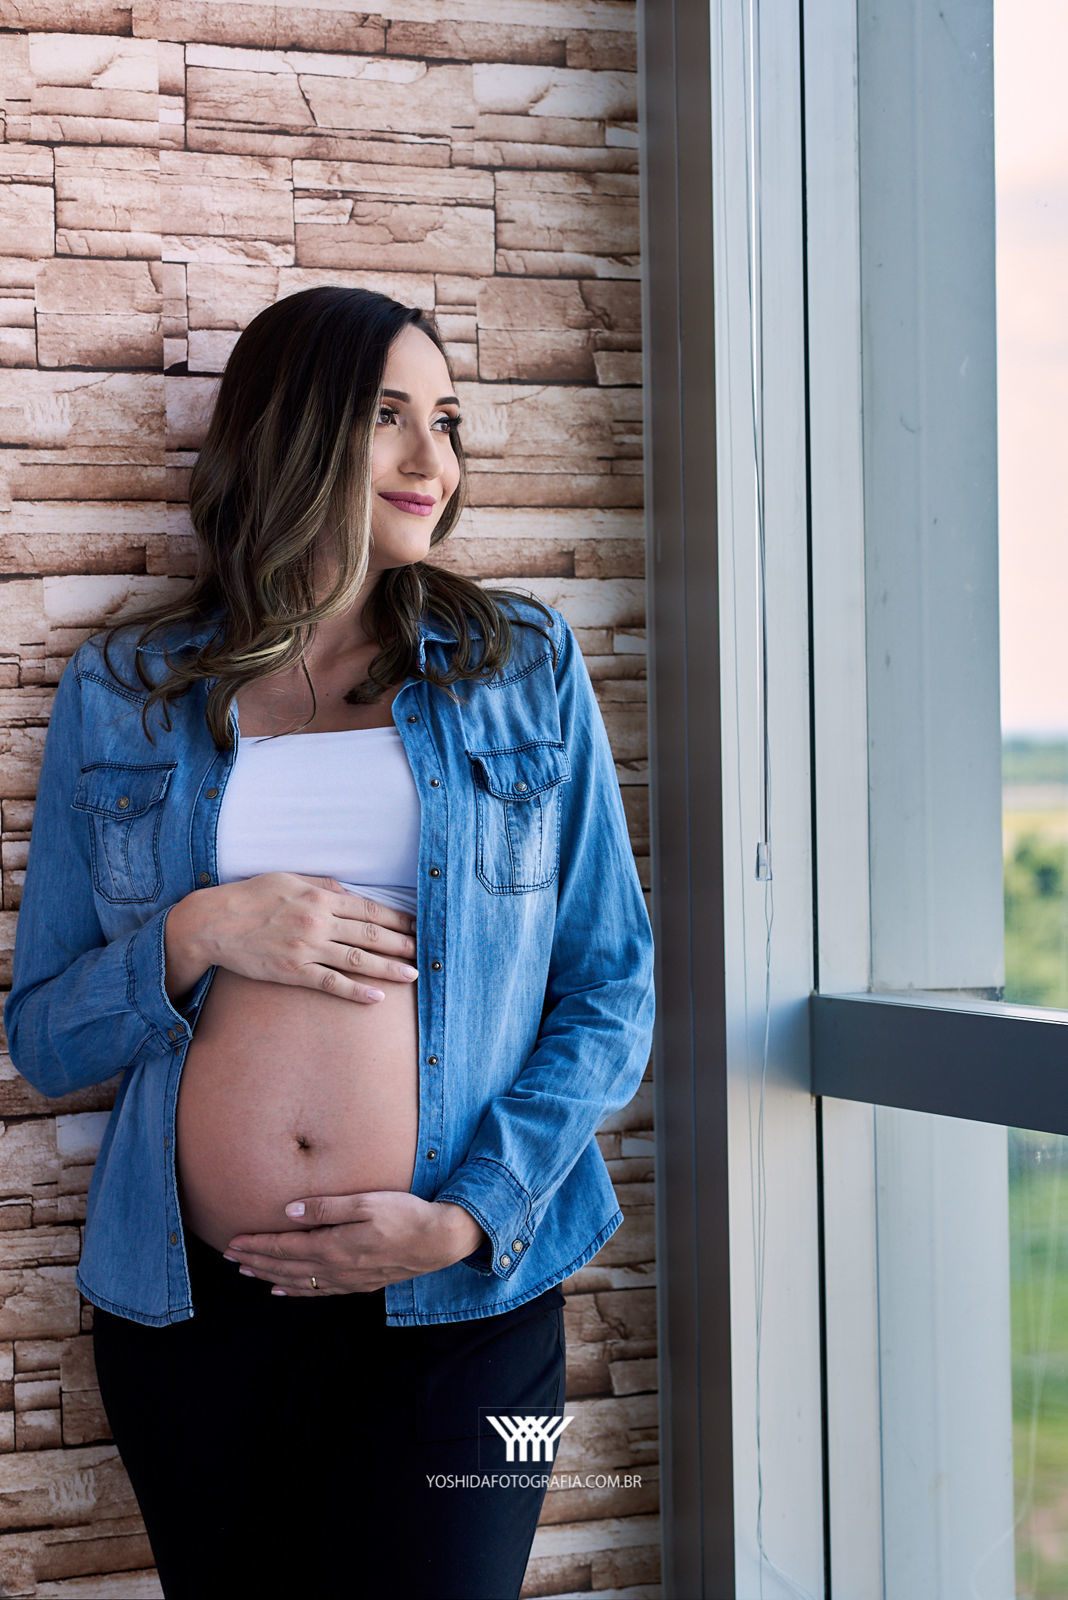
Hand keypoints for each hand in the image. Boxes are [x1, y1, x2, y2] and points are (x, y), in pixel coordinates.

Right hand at [164, 875, 417, 1003]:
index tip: (418, 924)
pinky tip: (376, 998)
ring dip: (388, 968)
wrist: (213, 924)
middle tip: (426, 950)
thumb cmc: (250, 897)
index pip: (369, 909)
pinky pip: (331, 983)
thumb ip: (322, 884)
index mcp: (320, 896)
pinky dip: (356, 991)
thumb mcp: (288, 879)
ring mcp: (307, 948)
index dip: (398, 918)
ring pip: (358, 959)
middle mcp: (318, 921)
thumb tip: (349, 891)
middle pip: (371, 934)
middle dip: (402, 942)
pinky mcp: (294, 972)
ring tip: (412, 974)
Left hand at [223, 1193, 486, 1295]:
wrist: (437, 1241)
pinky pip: (317, 1292)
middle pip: (285, 1266)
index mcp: (334, 1246)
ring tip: (247, 1271)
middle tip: (229, 1256)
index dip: (257, 1245)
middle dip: (255, 1261)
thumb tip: (289, 1211)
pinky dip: (295, 1292)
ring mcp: (346, 1280)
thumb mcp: (366, 1202)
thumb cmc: (404, 1215)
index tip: (233, 1241)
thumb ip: (327, 1206)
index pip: (285, 1247)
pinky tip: (282, 1290)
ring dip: (269, 1276)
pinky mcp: (358, 1283)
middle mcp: (335, 1268)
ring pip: (297, 1282)